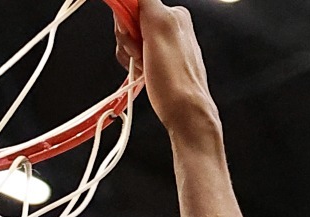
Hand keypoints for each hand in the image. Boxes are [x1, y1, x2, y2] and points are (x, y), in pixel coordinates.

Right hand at [116, 0, 220, 141]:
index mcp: (172, 13)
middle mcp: (170, 25)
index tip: (128, 34)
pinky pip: (134, 54)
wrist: (184, 113)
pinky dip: (133, 64)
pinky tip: (144, 71)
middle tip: (139, 53)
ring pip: (129, 39)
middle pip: (129, 22)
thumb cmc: (175, 80)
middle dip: (127, 40)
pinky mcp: (157, 59)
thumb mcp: (158, 28)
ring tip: (144, 66)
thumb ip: (145, 2)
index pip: (134, 3)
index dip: (125, 21)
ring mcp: (162, 43)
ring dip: (129, 54)